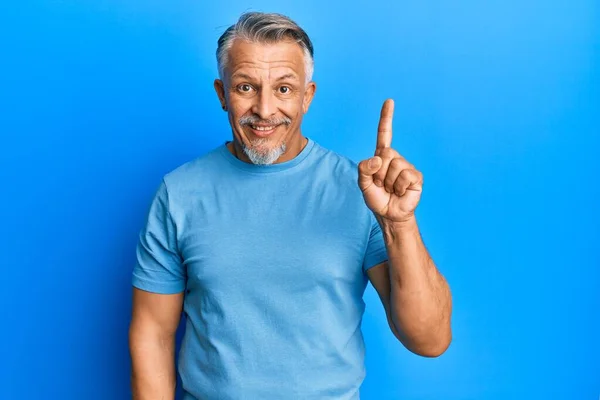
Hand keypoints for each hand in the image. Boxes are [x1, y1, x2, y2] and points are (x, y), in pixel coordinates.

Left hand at [358, 99, 422, 222]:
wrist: (389, 215)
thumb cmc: (377, 198)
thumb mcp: (363, 183)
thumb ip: (364, 169)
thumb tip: (378, 159)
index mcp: (382, 157)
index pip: (384, 134)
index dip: (386, 118)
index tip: (389, 101)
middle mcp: (396, 158)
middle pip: (386, 153)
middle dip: (379, 172)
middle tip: (381, 184)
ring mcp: (407, 167)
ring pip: (395, 165)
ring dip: (388, 182)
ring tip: (390, 189)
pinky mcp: (416, 177)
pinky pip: (405, 175)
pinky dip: (399, 186)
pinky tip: (400, 192)